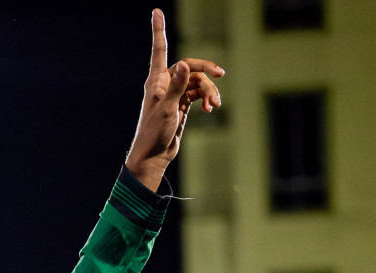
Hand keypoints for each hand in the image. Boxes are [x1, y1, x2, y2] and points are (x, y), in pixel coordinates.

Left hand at [124, 9, 223, 191]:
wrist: (154, 156)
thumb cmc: (154, 133)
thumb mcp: (167, 109)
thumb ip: (177, 87)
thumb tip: (185, 66)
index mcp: (156, 81)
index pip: (159, 50)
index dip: (158, 30)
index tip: (156, 11)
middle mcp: (165, 84)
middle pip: (191, 66)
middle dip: (206, 70)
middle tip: (221, 74)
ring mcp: (175, 94)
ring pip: (199, 82)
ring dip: (209, 91)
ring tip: (215, 105)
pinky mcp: (183, 104)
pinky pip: (200, 93)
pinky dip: (207, 98)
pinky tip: (212, 108)